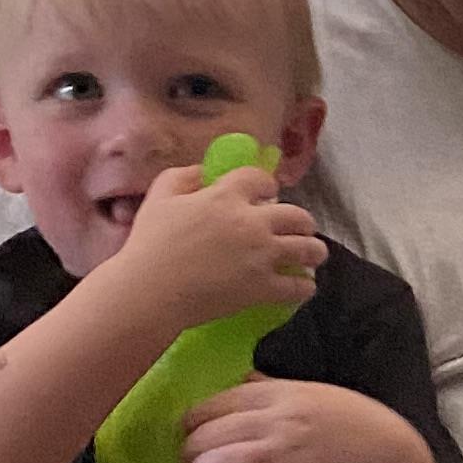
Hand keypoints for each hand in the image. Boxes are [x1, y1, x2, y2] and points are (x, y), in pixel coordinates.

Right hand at [116, 160, 326, 329]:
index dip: (267, 185)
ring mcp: (262, 256)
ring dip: (314, 250)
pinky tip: (302, 286)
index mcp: (226, 196)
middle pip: (297, 215)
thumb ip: (182, 177)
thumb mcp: (159, 198)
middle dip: (302, 221)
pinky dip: (305, 286)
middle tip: (299, 228)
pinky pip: (299, 286)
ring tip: (312, 255)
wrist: (149, 291)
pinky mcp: (264, 288)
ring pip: (308, 248)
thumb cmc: (148, 244)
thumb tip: (202, 172)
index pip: (261, 179)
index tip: (268, 194)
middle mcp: (252, 222)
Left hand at [181, 379, 428, 462]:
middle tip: (186, 454)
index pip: (224, 399)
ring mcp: (284, 455)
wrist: (384, 459)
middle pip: (215, 430)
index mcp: (283, 393)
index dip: (197, 413)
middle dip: (191, 444)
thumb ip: (273, 387)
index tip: (187, 424)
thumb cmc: (349, 422)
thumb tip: (240, 379)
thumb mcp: (313, 392)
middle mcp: (279, 421)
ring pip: (223, 461)